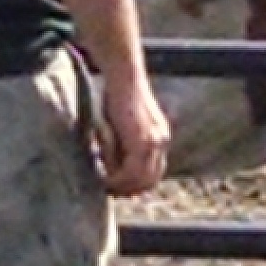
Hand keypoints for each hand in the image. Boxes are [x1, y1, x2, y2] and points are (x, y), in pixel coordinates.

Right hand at [97, 76, 170, 196]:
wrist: (123, 75)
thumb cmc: (117, 94)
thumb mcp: (122, 124)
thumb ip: (123, 143)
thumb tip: (111, 165)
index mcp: (159, 137)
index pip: (152, 172)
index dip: (134, 184)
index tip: (115, 186)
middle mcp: (161, 141)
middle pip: (149, 180)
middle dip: (128, 190)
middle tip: (108, 191)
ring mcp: (154, 142)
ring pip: (140, 179)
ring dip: (121, 186)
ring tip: (104, 185)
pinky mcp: (143, 142)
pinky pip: (131, 171)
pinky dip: (117, 178)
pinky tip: (104, 177)